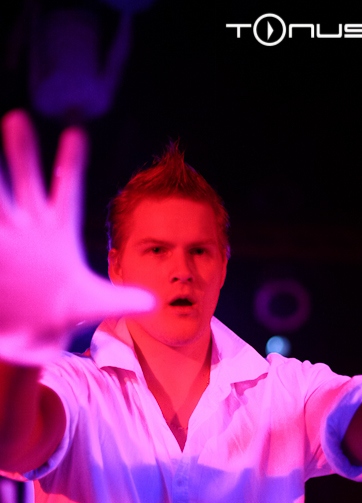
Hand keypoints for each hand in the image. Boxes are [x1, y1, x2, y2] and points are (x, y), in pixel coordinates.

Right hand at [0, 111, 153, 364]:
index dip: (70, 166)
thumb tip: (154, 303)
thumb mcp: (93, 304)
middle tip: (17, 119)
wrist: (33, 332)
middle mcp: (30, 229)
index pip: (67, 194)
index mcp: (59, 235)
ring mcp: (7, 238)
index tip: (75, 133)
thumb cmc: (63, 312)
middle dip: (21, 154)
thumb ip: (120, 300)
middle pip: (27, 185)